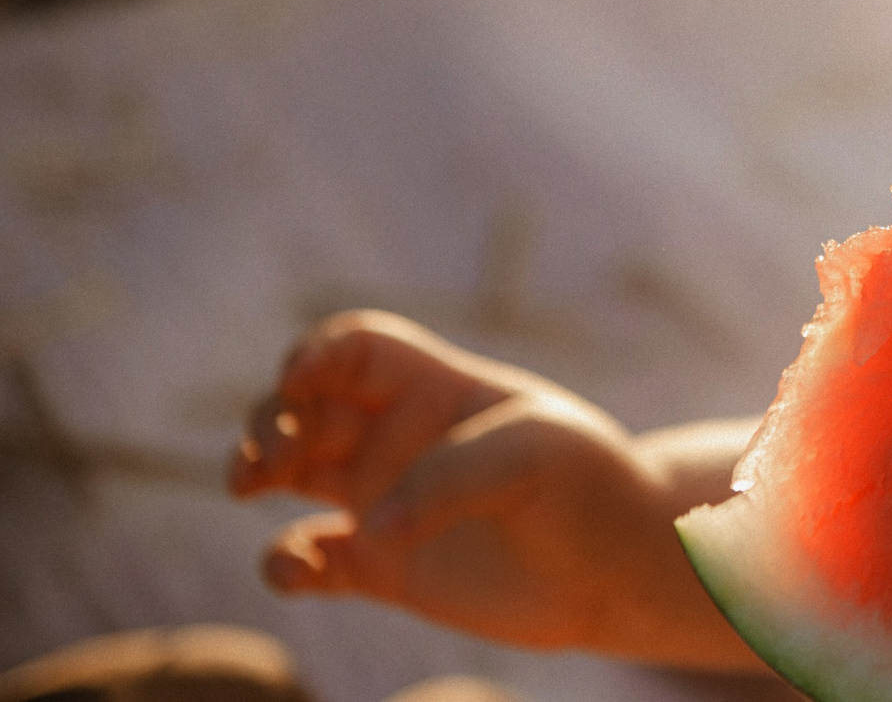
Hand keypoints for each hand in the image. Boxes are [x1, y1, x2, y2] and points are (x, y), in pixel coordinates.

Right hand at [229, 310, 757, 667]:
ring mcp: (386, 501)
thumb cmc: (590, 485)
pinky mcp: (383, 569)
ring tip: (245, 486)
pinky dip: (283, 563)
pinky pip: (306, 559)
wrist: (621, 563)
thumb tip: (368, 530)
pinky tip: (295, 566)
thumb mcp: (536, 453)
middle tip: (266, 453)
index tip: (298, 381)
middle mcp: (400, 438)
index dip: (314, 354)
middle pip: (302, 406)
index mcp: (436, 388)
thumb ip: (451, 478)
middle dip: (266, 418)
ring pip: (287, 472)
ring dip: (248, 470)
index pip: (354, 348)